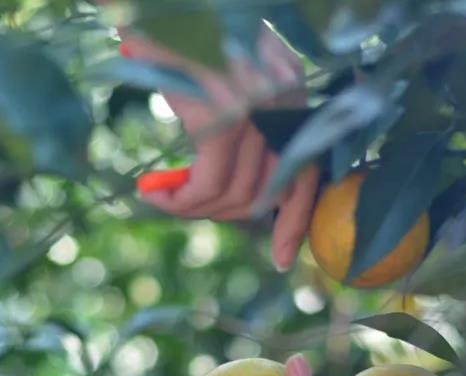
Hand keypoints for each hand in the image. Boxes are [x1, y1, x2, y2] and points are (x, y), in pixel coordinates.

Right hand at [122, 29, 319, 269]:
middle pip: (267, 195)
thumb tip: (234, 183)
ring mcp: (254, 111)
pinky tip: (157, 193)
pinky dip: (180, 200)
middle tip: (186, 206)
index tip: (286, 258)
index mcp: (291, 92)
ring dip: (195, 209)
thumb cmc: (187, 26)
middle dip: (224, 214)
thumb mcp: (228, 68)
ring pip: (234, 196)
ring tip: (164, 198)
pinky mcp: (220, 116)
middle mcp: (282, 104)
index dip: (296, 223)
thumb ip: (246, 118)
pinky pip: (206, 184)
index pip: (308, 173)